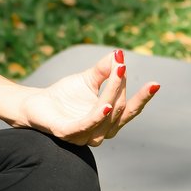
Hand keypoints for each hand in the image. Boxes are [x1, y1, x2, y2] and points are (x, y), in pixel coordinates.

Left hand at [15, 49, 159, 147]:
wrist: (34, 104)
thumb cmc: (63, 95)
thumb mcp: (88, 79)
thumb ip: (105, 70)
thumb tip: (119, 54)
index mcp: (108, 122)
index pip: (130, 111)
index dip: (143, 98)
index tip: (156, 83)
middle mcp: (99, 133)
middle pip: (118, 109)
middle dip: (121, 86)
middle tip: (121, 64)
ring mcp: (84, 136)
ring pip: (106, 115)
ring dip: (112, 93)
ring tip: (117, 72)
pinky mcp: (68, 134)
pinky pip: (87, 126)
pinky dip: (98, 116)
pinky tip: (106, 105)